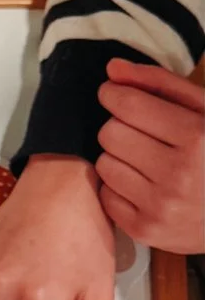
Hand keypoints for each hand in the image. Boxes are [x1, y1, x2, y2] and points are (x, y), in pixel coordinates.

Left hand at [96, 58, 204, 252]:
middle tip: (140, 133)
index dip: (114, 94)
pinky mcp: (144, 230)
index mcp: (198, 138)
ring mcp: (160, 207)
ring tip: (145, 160)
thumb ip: (159, 84)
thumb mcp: (204, 110)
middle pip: (110, 133)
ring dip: (118, 157)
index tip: (113, 93)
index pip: (129, 106)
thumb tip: (112, 69)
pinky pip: (105, 195)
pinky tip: (143, 185)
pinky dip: (118, 187)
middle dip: (120, 126)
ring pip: (104, 163)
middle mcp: (178, 175)